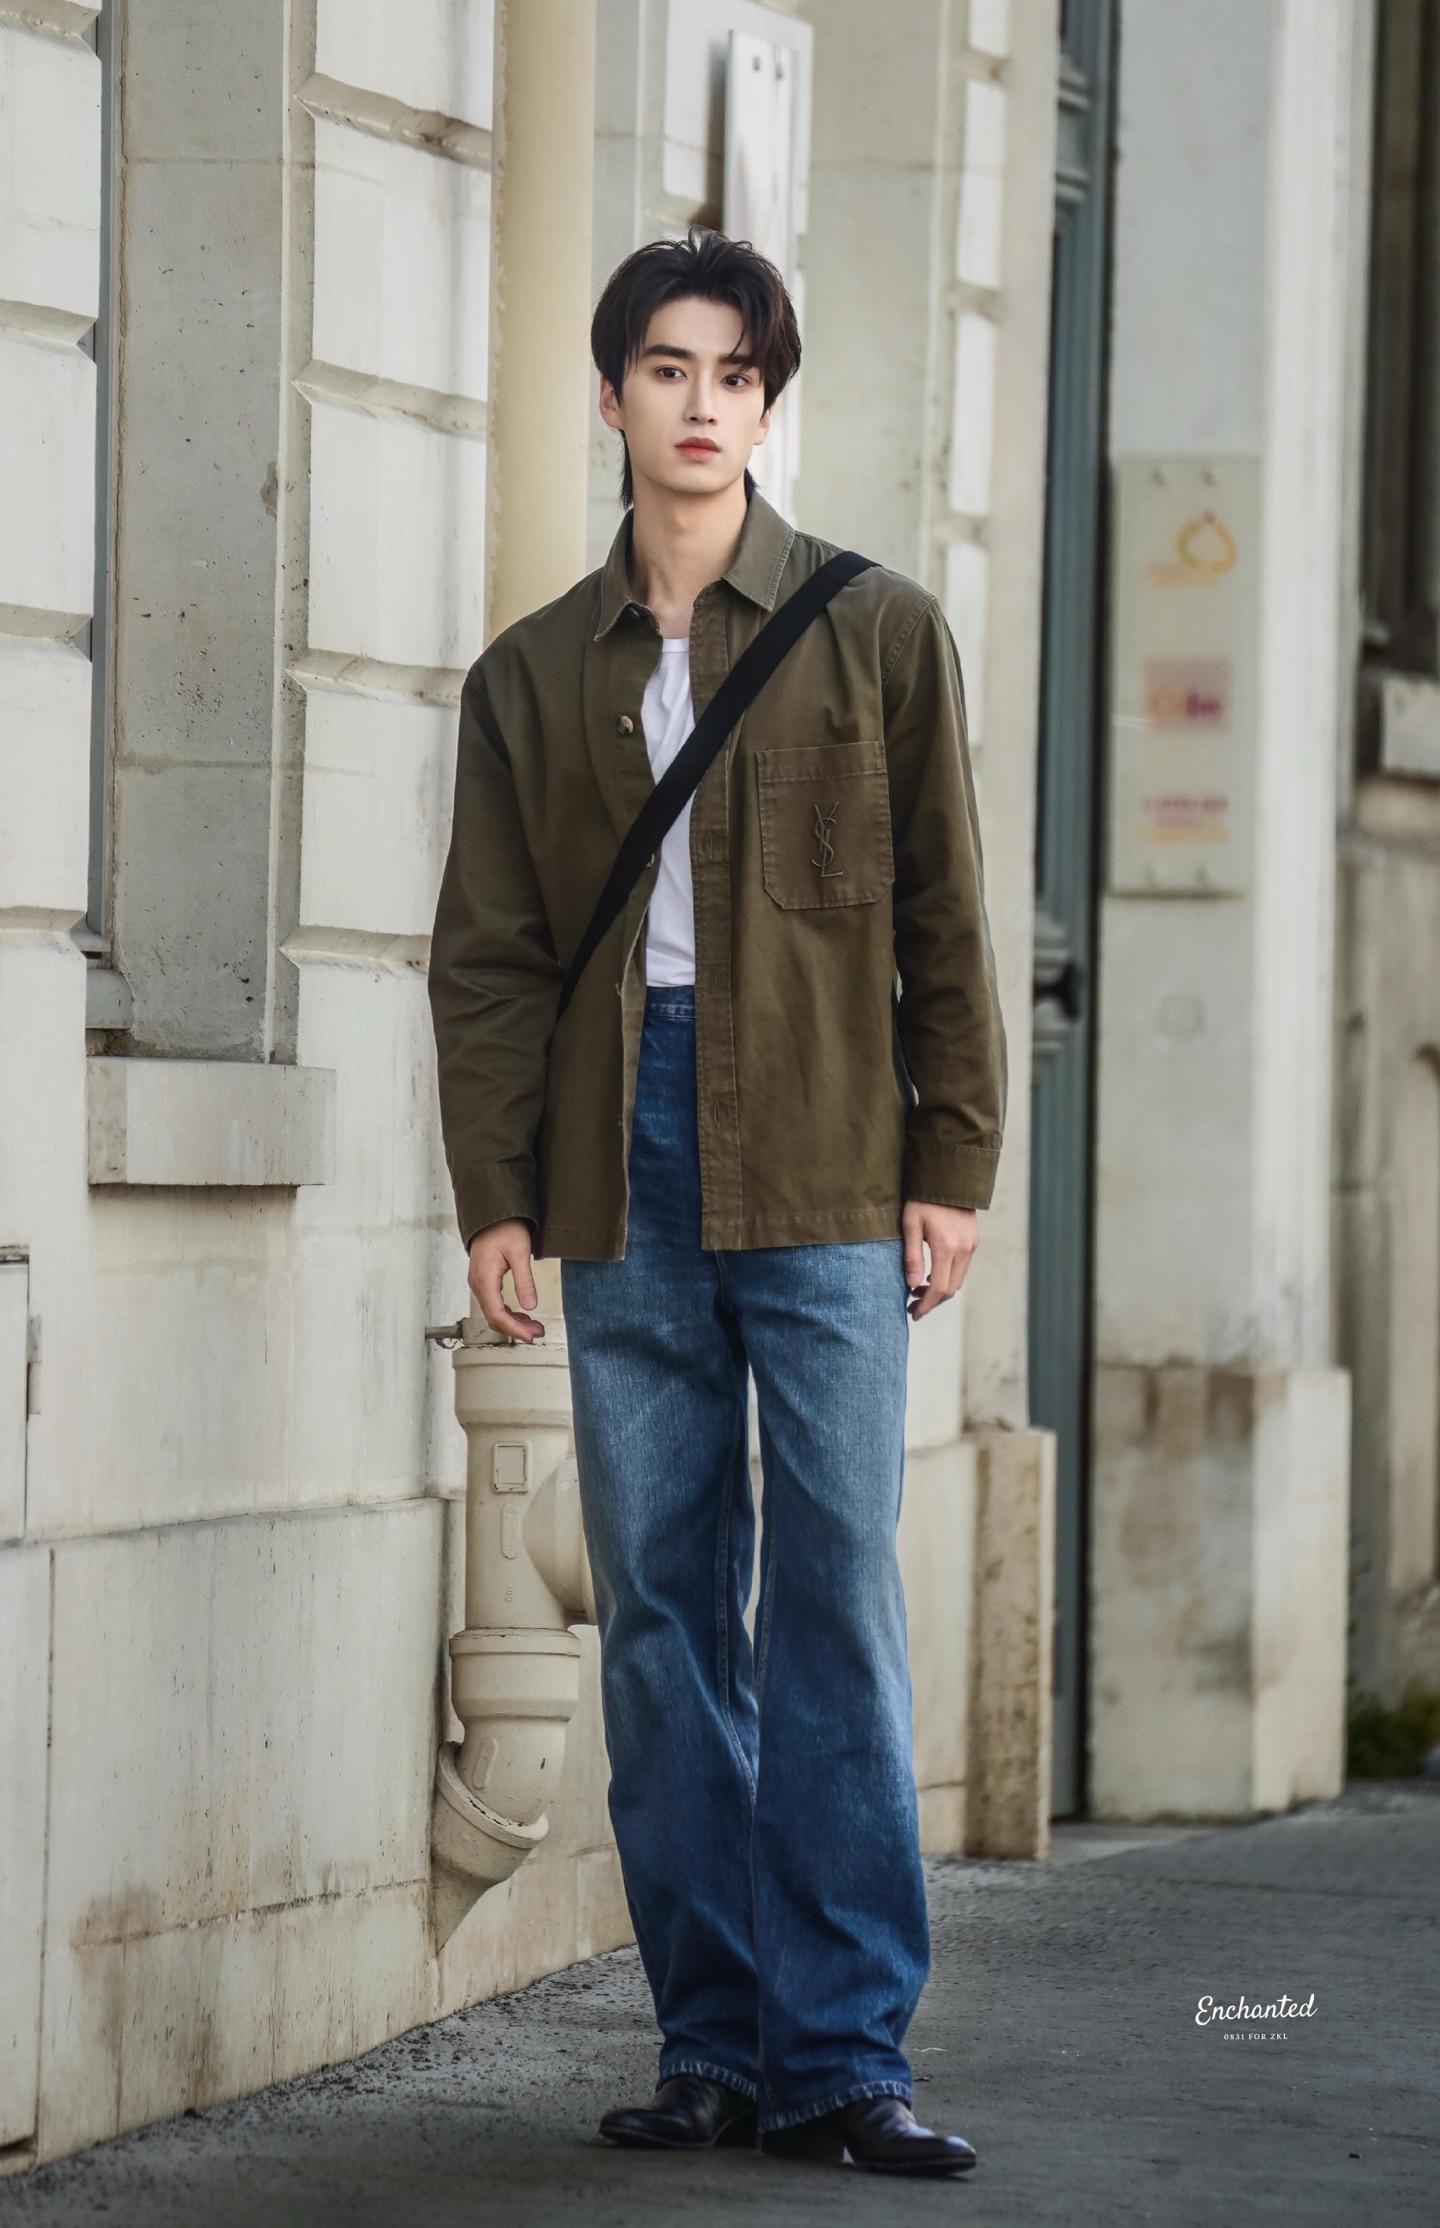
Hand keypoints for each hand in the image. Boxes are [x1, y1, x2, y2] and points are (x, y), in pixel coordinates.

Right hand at [468, 1219, 544, 1342]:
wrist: (492, 1214)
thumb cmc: (505, 1228)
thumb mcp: (520, 1253)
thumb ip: (525, 1281)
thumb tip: (530, 1306)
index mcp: (485, 1278)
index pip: (497, 1314)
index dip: (514, 1329)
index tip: (530, 1336)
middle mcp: (478, 1283)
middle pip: (494, 1317)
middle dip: (516, 1328)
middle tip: (537, 1332)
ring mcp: (479, 1282)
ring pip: (493, 1312)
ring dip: (513, 1322)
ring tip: (534, 1326)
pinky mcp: (483, 1280)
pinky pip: (493, 1303)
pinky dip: (508, 1312)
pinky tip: (522, 1314)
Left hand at [902, 1201, 977, 1321]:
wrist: (948, 1178)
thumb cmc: (923, 1199)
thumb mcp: (910, 1225)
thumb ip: (912, 1256)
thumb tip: (911, 1285)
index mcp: (946, 1247)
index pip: (938, 1288)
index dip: (926, 1305)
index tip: (913, 1313)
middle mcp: (963, 1250)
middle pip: (950, 1289)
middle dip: (932, 1302)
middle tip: (913, 1305)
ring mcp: (970, 1246)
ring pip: (958, 1280)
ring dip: (940, 1290)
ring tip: (918, 1290)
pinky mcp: (972, 1241)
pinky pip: (962, 1268)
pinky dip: (948, 1277)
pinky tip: (932, 1274)